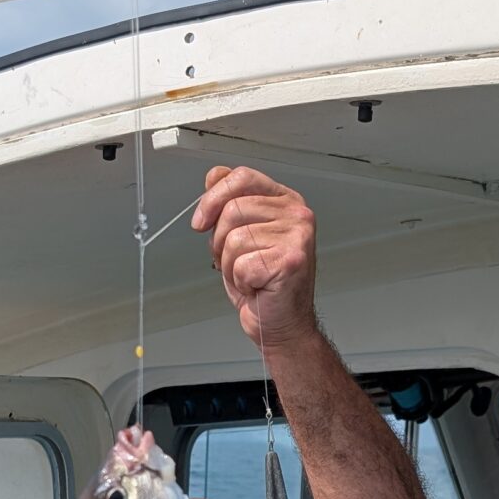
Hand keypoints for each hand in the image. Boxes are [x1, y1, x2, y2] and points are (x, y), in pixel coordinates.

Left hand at [189, 167, 317, 352]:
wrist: (281, 322)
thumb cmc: (263, 283)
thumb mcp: (239, 235)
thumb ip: (229, 202)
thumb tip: (214, 176)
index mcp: (284, 201)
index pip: (241, 177)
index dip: (213, 197)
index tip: (201, 220)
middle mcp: (296, 214)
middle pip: (232, 209)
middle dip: (219, 242)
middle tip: (235, 261)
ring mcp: (297, 236)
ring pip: (234, 238)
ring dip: (230, 264)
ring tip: (249, 275)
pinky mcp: (290, 260)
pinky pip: (242, 264)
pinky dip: (241, 281)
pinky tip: (257, 285)